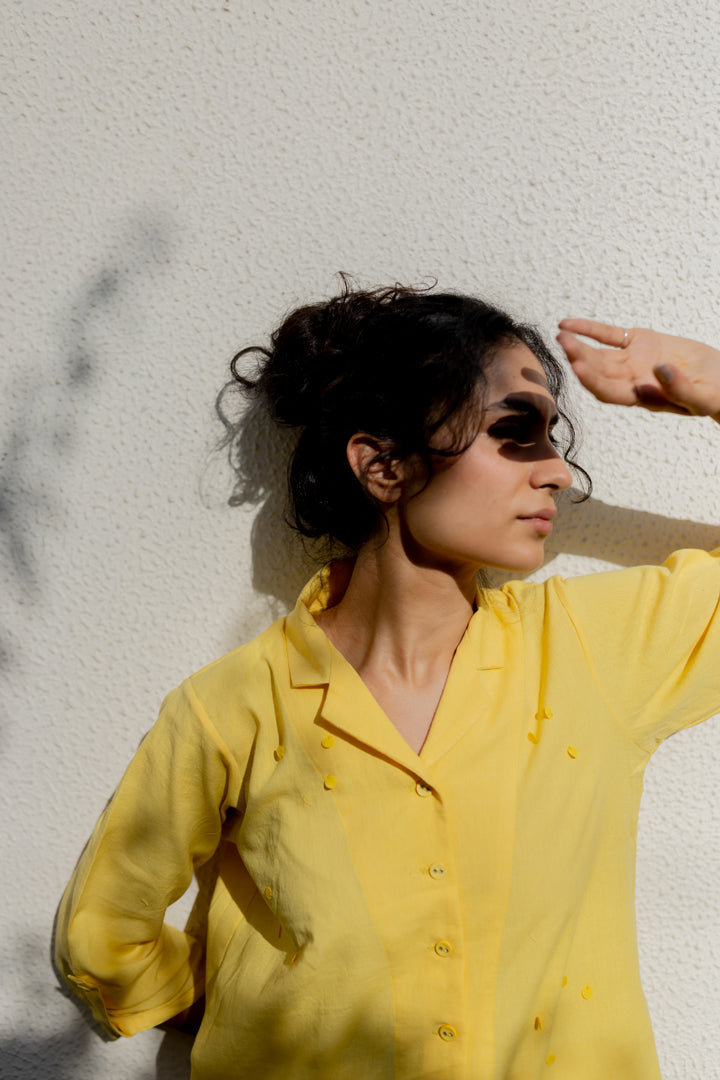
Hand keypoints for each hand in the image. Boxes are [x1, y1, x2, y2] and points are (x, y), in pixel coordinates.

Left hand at [556, 319, 719, 424]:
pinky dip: (589, 329)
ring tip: (561, 334)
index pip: (609, 392)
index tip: (578, 367)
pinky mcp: (639, 342)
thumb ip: (680, 389)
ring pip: (598, 354)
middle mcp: (630, 380)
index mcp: (641, 397)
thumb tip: (660, 370)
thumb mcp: (702, 398)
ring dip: (579, 345)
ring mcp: (632, 361)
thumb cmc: (713, 395)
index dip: (593, 381)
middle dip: (580, 358)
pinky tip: (568, 324)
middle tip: (565, 343)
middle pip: (598, 371)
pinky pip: (609, 335)